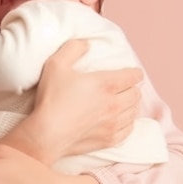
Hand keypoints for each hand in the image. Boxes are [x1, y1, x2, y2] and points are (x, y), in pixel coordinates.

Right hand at [2, 39, 143, 163]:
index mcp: (106, 84)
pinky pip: (129, 130)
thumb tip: (86, 43)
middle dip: (133, 88)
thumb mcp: (56, 65)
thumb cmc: (51, 98)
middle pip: (136, 94)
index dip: (135, 73)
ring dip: (131, 105)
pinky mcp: (109, 140)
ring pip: (134, 112)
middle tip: (126, 87)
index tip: (133, 73)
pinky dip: (128, 123)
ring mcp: (113, 123)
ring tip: (124, 102)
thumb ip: (73, 49)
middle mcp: (114, 104)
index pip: (133, 76)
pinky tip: (120, 120)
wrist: (47, 133)